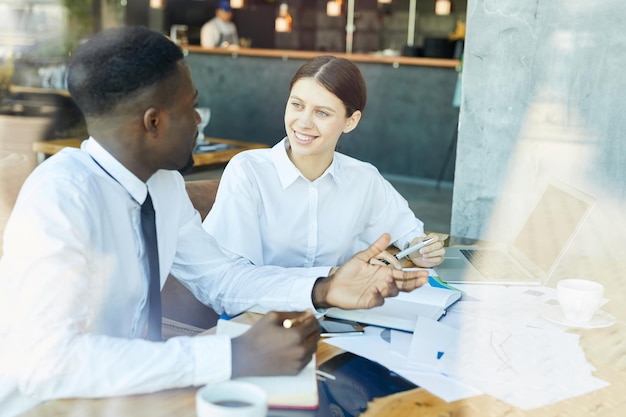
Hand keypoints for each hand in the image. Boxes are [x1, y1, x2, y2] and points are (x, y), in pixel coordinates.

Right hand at [230, 311, 319, 377]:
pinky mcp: (295, 371)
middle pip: (317, 336)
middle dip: (312, 328)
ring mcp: (298, 362)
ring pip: (314, 347)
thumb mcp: (273, 316)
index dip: (311, 317)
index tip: (307, 316)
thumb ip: (294, 313)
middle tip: (302, 325)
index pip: (314, 324)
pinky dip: (304, 351)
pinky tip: (291, 347)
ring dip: (308, 340)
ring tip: (294, 336)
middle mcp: (300, 350)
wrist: (244, 357)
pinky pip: (307, 358)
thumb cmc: (256, 336)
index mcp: (296, 336)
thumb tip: (308, 313)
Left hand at [312, 234, 428, 309]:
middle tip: (423, 279)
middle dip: (413, 282)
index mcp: (384, 273)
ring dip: (393, 286)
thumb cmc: (347, 273)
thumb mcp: (362, 257)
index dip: (415, 275)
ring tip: (391, 278)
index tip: (425, 273)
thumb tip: (386, 235)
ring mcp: (377, 293)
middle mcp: (383, 284)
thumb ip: (376, 248)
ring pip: (392, 292)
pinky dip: (378, 296)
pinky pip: (377, 300)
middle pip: (403, 285)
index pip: (403, 275)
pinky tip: (377, 290)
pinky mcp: (369, 301)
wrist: (333, 285)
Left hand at [408, 233, 444, 266]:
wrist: (415, 257)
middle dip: (430, 248)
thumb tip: (422, 240)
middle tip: (421, 251)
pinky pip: (439, 259)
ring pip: (441, 251)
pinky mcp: (440, 259)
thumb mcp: (415, 242)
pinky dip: (431, 259)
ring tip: (423, 255)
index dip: (431, 240)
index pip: (436, 237)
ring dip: (431, 254)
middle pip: (439, 244)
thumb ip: (418, 240)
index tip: (424, 243)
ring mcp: (440, 251)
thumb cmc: (417, 248)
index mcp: (433, 238)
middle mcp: (439, 244)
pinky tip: (425, 259)